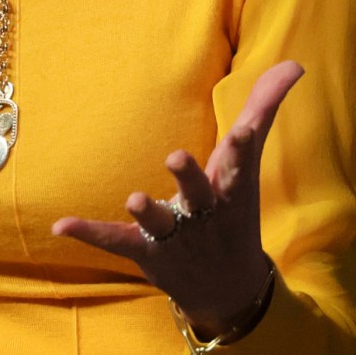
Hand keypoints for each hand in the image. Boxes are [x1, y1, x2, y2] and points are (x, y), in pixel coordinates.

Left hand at [50, 61, 302, 337]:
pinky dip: (89, 233)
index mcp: (229, 188)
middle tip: (176, 157)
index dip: (240, 146)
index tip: (242, 131)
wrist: (230, 290)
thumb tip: (295, 64)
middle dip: (189, 176)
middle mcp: (203, 212)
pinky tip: (60, 226)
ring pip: (159, 220)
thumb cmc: (234, 214)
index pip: (238, 163)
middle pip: (198, 192)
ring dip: (147, 210)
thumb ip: (263, 110)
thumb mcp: (247, 165)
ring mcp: (174, 234)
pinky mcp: (145, 251)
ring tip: (134, 198)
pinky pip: (115, 241)